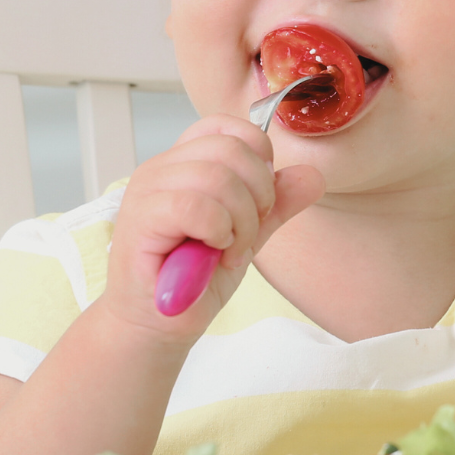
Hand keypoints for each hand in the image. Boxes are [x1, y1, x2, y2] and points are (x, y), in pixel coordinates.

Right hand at [101, 115, 324, 343]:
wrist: (156, 327)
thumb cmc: (192, 280)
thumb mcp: (246, 235)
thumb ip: (277, 204)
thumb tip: (314, 175)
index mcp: (184, 163)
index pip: (228, 126)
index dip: (259, 157)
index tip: (262, 199)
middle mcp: (162, 167)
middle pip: (231, 148)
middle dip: (259, 194)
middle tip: (249, 233)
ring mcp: (148, 190)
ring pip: (218, 176)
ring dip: (241, 221)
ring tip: (231, 251)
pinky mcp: (140, 218)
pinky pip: (196, 205)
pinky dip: (219, 231)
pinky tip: (214, 253)